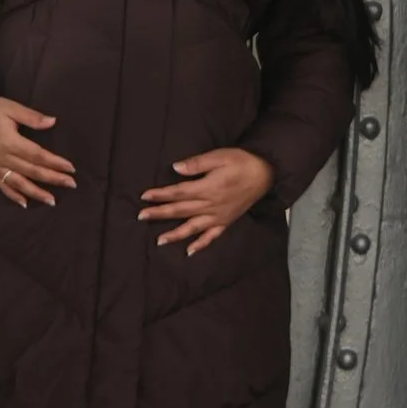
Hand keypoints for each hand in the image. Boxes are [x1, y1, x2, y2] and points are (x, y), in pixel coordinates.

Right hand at [0, 93, 76, 209]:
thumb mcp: (10, 107)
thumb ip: (31, 117)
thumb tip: (53, 122)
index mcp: (10, 142)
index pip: (38, 156)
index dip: (55, 163)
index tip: (71, 168)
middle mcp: (3, 158)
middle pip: (32, 171)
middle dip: (53, 179)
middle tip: (71, 185)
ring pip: (19, 183)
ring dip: (36, 193)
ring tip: (52, 201)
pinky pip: (2, 186)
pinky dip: (13, 196)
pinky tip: (24, 203)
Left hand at [139, 147, 275, 255]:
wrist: (264, 173)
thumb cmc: (241, 162)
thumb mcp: (219, 156)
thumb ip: (197, 163)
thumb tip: (176, 168)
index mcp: (208, 188)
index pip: (178, 192)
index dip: (161, 195)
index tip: (144, 196)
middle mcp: (211, 205)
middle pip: (181, 211)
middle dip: (160, 213)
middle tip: (142, 217)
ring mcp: (218, 216)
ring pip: (193, 228)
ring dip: (175, 234)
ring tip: (159, 241)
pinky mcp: (226, 222)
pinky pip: (212, 237)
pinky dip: (200, 245)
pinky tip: (189, 251)